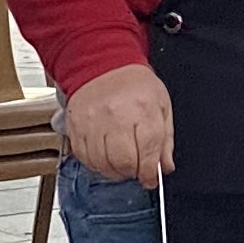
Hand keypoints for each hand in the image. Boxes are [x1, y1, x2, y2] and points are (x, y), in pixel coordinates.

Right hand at [61, 62, 174, 186]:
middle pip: (124, 163)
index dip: (150, 174)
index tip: (150, 178)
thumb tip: (165, 166)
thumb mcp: (161, 106)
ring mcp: (94, 122)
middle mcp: (117, 117)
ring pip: (102, 163)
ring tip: (120, 164)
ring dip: (114, 171)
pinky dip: (95, 163)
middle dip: (132, 173)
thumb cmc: (134, 84)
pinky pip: (84, 157)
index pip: (148, 155)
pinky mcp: (77, 126)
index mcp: (143, 111)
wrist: (103, 64)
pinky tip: (104, 157)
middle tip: (136, 169)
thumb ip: (165, 139)